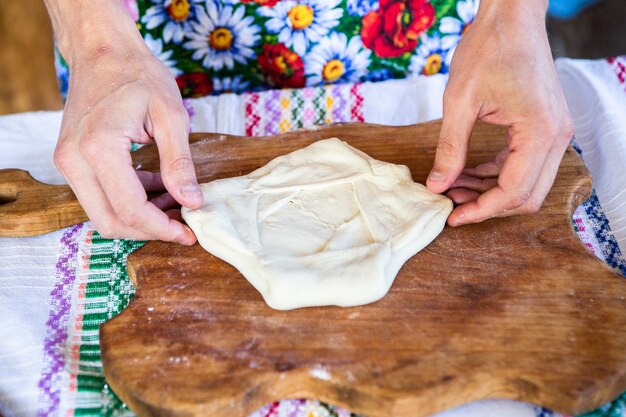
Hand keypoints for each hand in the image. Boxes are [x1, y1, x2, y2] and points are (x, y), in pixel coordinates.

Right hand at [54, 45, 201, 243]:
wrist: (103, 51)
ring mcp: (68, 161)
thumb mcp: (171, 115)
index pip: (130, 209)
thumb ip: (180, 162)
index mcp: (98, 147)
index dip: (162, 228)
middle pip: (110, 221)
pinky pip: (99, 196)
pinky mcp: (71, 160)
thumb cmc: (138, 74)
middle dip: (149, 231)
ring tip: (174, 204)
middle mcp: (74, 160)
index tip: (189, 233)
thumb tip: (191, 202)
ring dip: (139, 218)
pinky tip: (157, 189)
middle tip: (182, 225)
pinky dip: (128, 202)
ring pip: (102, 213)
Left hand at [426, 0, 573, 226]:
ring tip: (452, 187)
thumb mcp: (459, 102)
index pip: (514, 191)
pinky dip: (496, 174)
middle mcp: (557, 137)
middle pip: (527, 195)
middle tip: (450, 204)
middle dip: (487, 206)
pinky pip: (524, 165)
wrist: (512, 17)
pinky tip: (467, 173)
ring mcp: (555, 132)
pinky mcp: (545, 127)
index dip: (481, 211)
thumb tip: (436, 186)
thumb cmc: (488, 50)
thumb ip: (450, 148)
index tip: (451, 216)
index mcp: (540, 133)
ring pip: (527, 184)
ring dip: (490, 191)